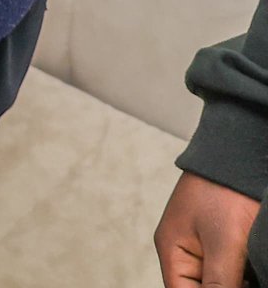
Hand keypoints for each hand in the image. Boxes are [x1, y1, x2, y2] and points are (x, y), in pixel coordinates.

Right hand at [156, 171, 260, 287]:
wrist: (241, 154)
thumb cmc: (225, 191)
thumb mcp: (224, 242)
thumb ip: (219, 282)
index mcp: (172, 251)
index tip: (237, 286)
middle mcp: (185, 251)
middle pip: (200, 287)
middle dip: (226, 286)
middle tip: (248, 278)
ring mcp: (205, 246)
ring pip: (219, 280)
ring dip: (237, 281)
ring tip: (253, 272)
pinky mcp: (226, 242)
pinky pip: (231, 270)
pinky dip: (244, 276)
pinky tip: (256, 272)